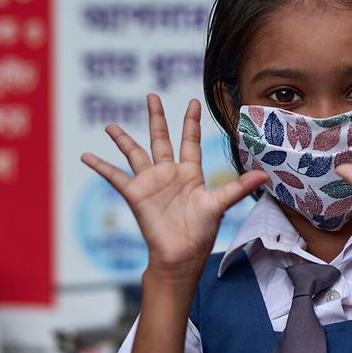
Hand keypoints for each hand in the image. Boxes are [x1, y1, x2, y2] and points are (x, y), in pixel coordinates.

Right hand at [80, 95, 267, 283]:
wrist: (180, 256)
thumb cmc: (201, 233)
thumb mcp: (220, 205)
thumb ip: (238, 186)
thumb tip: (264, 174)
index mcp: (190, 173)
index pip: (189, 140)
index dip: (191, 122)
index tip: (193, 102)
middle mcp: (169, 174)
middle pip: (161, 139)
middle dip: (157, 117)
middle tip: (152, 96)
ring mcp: (150, 183)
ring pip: (135, 153)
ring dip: (123, 139)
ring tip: (110, 126)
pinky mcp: (135, 194)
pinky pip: (115, 176)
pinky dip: (101, 166)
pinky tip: (87, 156)